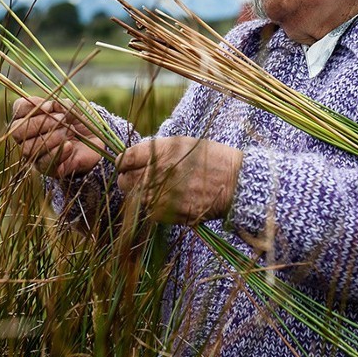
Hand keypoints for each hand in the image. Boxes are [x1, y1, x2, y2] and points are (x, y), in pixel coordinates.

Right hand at [9, 97, 104, 176]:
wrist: (98, 140)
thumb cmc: (82, 120)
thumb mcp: (75, 107)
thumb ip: (62, 105)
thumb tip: (52, 105)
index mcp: (32, 116)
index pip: (19, 109)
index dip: (31, 106)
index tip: (51, 106)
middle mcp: (29, 136)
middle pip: (18, 131)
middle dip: (39, 123)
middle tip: (62, 119)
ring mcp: (36, 153)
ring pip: (28, 149)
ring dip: (50, 138)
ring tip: (69, 132)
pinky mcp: (48, 168)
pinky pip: (43, 163)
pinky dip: (56, 153)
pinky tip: (69, 146)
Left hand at [116, 137, 241, 224]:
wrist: (235, 182)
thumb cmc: (210, 158)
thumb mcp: (183, 144)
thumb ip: (157, 151)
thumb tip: (134, 159)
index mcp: (162, 150)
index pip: (126, 158)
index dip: (122, 163)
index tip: (124, 165)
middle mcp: (160, 171)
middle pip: (126, 181)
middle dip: (126, 181)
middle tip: (133, 181)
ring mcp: (164, 193)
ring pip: (136, 199)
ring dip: (138, 196)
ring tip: (150, 192)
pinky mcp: (172, 212)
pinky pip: (150, 212)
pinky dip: (151, 208)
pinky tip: (162, 202)